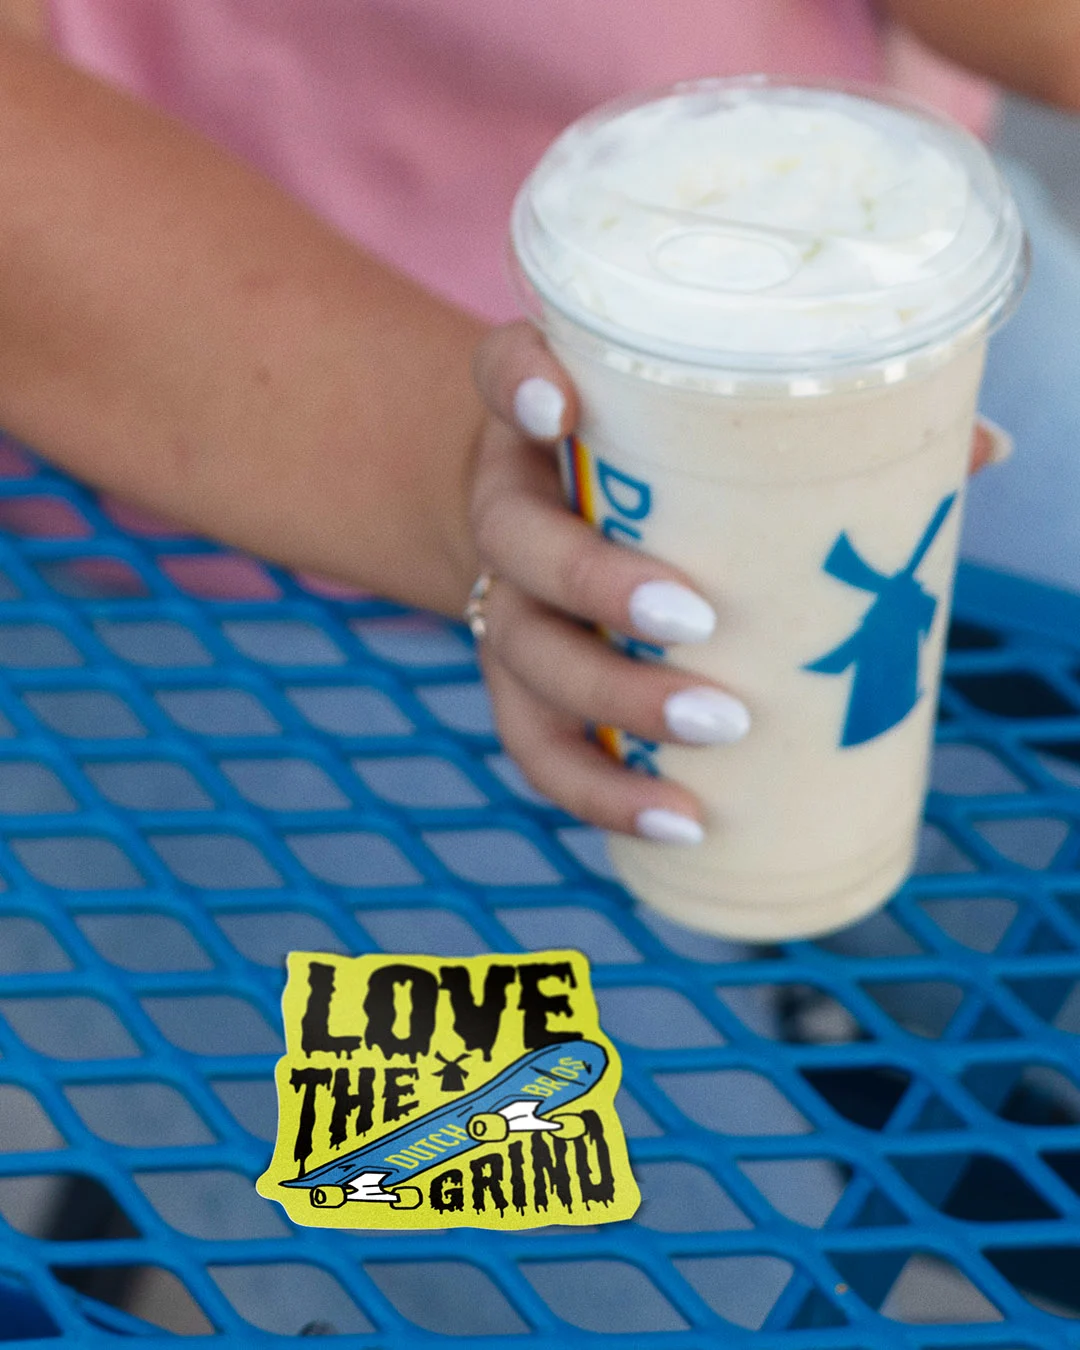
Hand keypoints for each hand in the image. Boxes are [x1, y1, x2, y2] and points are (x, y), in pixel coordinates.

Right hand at [469, 322, 1010, 845]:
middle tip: (698, 620)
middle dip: (600, 585)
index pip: (502, 374)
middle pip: (519, 541)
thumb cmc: (653, 480)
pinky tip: (681, 819)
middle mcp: (508, 507)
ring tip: (719, 727)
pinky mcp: (517, 687)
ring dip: (615, 698)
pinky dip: (602, 790)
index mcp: (545, 423)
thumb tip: (984, 449)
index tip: (564, 407)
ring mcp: (505, 603)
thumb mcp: (705, 439)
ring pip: (524, 655)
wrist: (557, 532)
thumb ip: (825, 439)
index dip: (522, 385)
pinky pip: (537, 748)